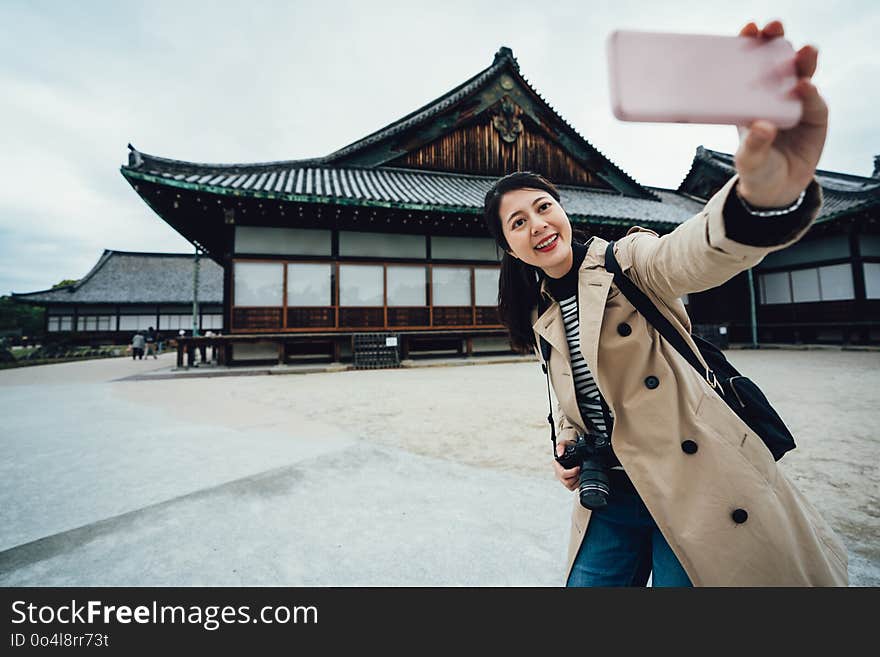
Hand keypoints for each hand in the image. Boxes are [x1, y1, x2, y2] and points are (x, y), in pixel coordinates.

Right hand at [554, 441, 579, 491]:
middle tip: (581, 471)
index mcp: (556, 466)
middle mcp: (558, 474)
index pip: (563, 474)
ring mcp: (563, 479)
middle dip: (576, 477)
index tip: (578, 467)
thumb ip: (561, 446)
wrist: (570, 451)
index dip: (572, 472)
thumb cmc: (567, 448)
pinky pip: (572, 487)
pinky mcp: (568, 482)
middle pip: (567, 482)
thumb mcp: (564, 444)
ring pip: (570, 486)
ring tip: (580, 473)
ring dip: (577, 481)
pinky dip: (577, 483)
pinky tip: (580, 476)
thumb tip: (560, 454)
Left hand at [734, 20, 827, 207]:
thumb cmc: (756, 169)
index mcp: (751, 100)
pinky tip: (805, 87)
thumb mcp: (747, 160)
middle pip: (778, 62)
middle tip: (774, 28)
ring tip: (802, 53)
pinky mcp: (815, 117)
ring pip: (801, 75)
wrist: (777, 190)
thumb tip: (762, 126)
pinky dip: (810, 94)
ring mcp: (797, 104)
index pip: (750, 67)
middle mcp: (774, 96)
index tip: (749, 29)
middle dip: (777, 42)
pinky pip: (814, 102)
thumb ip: (753, 145)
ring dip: (802, 62)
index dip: (751, 46)